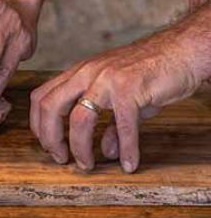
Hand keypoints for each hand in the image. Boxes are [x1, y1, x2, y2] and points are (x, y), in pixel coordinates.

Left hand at [30, 16, 209, 173]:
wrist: (179, 51)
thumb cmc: (150, 72)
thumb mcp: (122, 98)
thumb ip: (110, 123)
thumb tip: (106, 152)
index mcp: (80, 72)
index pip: (42, 96)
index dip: (38, 125)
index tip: (49, 146)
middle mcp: (88, 73)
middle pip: (50, 105)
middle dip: (50, 138)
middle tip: (61, 159)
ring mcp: (108, 79)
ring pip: (79, 118)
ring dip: (80, 148)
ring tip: (87, 165)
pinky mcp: (131, 89)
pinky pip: (123, 126)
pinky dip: (126, 150)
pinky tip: (130, 164)